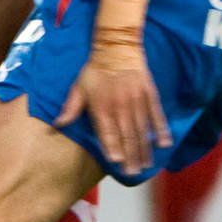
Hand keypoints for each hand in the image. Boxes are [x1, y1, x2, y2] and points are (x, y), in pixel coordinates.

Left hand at [55, 43, 171, 175]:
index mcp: (102, 106)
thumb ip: (71, 108)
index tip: (117, 162)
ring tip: (146, 165)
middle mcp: (120, 106)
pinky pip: (156, 115)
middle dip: (130, 156)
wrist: (117, 47)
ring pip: (142, 130)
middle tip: (133, 173)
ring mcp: (136, 101)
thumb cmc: (95, 69)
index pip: (107, 132)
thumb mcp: (78, 87)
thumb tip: (57, 124)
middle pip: (127, 136)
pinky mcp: (149, 94)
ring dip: (144, 149)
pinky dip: (161, 130)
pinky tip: (165, 144)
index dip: (112, 147)